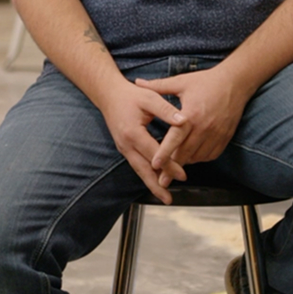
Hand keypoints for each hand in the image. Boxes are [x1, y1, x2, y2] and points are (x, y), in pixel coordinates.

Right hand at [100, 80, 188, 203]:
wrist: (109, 94)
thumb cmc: (130, 95)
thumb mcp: (149, 98)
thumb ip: (167, 109)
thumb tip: (184, 121)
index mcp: (133, 133)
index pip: (154, 154)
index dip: (169, 165)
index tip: (183, 175)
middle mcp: (126, 144)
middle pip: (143, 169)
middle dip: (156, 185)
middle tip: (169, 199)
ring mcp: (123, 148)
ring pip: (138, 170)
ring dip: (150, 183)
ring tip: (163, 197)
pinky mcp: (125, 148)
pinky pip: (136, 164)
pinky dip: (146, 175)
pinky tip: (155, 181)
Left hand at [136, 65, 248, 186]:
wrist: (235, 83)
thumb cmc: (206, 81)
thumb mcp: (180, 82)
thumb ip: (157, 86)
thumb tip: (137, 82)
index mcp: (191, 114)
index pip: (175, 138)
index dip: (164, 152)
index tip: (154, 164)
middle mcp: (204, 127)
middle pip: (185, 153)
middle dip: (172, 166)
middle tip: (160, 179)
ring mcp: (216, 134)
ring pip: (197, 157)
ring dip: (185, 162)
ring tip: (173, 166)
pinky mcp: (225, 138)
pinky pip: (210, 155)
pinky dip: (199, 158)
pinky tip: (191, 156)